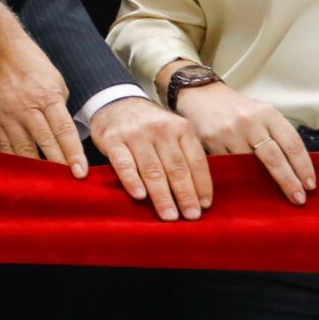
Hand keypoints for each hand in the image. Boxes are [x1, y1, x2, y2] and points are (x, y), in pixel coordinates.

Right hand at [0, 35, 85, 174]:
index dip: (73, 153)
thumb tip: (65, 140)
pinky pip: (5, 148)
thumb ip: (61, 111)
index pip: (63, 130)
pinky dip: (17, 162)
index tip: (80, 172)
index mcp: (47, 96)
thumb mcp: (57, 84)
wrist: (1, 52)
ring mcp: (7, 115)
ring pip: (24, 150)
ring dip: (37, 169)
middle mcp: (26, 107)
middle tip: (68, 184)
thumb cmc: (34, 67)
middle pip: (45, 143)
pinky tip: (25, 173)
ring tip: (48, 184)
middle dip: (58, 165)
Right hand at [89, 96, 212, 221]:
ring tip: (169, 215)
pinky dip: (132, 181)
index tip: (205, 206)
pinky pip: (124, 163)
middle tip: (191, 216)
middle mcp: (161, 130)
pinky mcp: (113, 140)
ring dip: (162, 195)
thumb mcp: (173, 130)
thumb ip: (185, 152)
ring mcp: (136, 134)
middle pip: (176, 167)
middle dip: (185, 195)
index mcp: (181, 128)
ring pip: (152, 169)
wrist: (116, 103)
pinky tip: (140, 196)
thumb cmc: (150, 125)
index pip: (195, 160)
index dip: (202, 184)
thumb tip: (200, 190)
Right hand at [173, 81, 314, 204]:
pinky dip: (239, 179)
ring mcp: (229, 133)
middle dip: (289, 181)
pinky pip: (229, 167)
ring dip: (262, 185)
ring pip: (249, 166)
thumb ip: (276, 133)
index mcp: (267, 113)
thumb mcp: (261, 112)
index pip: (292, 143)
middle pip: (274, 158)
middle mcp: (249, 122)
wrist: (200, 94)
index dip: (303, 166)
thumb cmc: (237, 108)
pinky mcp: (211, 142)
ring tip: (273, 198)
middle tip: (299, 199)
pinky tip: (246, 188)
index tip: (310, 185)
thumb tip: (295, 166)